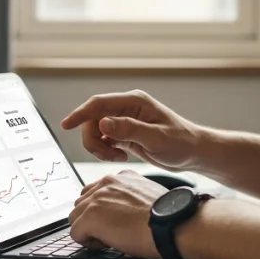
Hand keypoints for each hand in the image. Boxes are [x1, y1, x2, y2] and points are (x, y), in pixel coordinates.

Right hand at [60, 90, 203, 171]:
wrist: (193, 153)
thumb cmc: (181, 143)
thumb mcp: (156, 138)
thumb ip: (129, 130)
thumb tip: (102, 123)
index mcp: (134, 102)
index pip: (98, 104)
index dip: (80, 114)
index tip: (65, 125)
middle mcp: (127, 108)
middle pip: (93, 119)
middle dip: (93, 139)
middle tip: (108, 155)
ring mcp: (125, 120)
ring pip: (96, 130)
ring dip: (99, 147)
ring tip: (117, 157)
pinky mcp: (125, 132)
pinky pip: (104, 139)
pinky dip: (106, 150)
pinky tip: (121, 156)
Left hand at [68, 170, 166, 258]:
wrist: (172, 224)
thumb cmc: (167, 216)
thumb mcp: (147, 194)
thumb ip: (128, 196)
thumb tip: (121, 211)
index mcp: (120, 177)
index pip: (95, 191)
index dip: (101, 210)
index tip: (113, 220)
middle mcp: (106, 183)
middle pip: (81, 203)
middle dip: (92, 219)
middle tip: (112, 231)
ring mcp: (96, 199)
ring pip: (75, 218)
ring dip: (89, 230)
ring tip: (110, 238)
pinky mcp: (91, 217)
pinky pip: (76, 234)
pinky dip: (88, 242)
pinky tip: (107, 243)